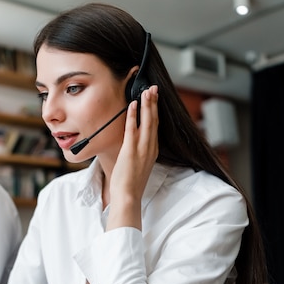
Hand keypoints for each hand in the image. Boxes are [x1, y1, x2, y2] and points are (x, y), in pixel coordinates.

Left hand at [107, 86, 158, 230]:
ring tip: (147, 91)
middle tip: (153, 88)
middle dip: (154, 103)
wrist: (128, 195)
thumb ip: (138, 153)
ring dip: (147, 104)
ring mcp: (142, 148)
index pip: (155, 127)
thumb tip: (133, 146)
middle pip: (154, 120)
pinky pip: (133, 128)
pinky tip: (133, 104)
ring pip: (147, 121)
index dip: (155, 111)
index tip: (154, 99)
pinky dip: (133, 115)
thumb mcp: (138, 165)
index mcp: (152, 151)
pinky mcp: (131, 150)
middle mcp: (150, 147)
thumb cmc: (130, 183)